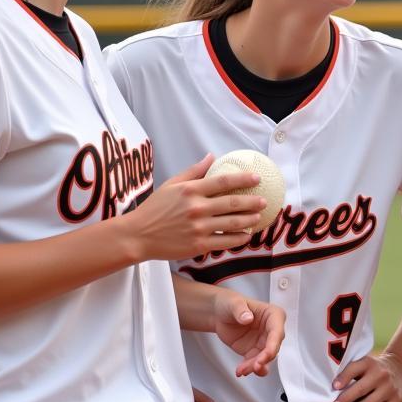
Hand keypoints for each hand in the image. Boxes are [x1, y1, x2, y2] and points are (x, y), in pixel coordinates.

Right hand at [124, 156, 265, 261]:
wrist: (138, 236)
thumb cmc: (155, 209)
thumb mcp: (171, 185)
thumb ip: (193, 171)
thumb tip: (211, 157)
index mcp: (190, 191)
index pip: (222, 181)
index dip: (242, 179)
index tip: (256, 178)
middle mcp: (196, 208)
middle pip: (232, 203)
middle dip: (252, 201)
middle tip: (264, 200)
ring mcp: (198, 228)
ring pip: (232, 223)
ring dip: (249, 220)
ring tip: (258, 216)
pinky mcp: (198, 245)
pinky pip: (225, 241)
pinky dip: (239, 238)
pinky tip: (246, 235)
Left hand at [207, 289, 285, 376]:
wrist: (219, 314)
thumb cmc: (231, 304)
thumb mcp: (234, 303)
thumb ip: (241, 310)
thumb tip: (247, 318)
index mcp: (273, 315)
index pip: (277, 331)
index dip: (273, 344)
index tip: (267, 354)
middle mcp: (271, 330)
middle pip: (273, 348)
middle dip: (264, 359)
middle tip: (254, 366)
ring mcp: (263, 342)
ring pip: (264, 358)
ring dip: (255, 366)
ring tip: (243, 370)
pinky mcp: (254, 352)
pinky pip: (255, 363)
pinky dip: (249, 369)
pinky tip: (241, 371)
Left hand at [330, 352, 401, 401]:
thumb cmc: (374, 369)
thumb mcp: (365, 363)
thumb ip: (351, 372)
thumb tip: (330, 390)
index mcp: (369, 363)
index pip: (355, 368)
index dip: (344, 377)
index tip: (333, 387)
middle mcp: (381, 375)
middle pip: (361, 389)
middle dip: (345, 400)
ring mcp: (390, 389)